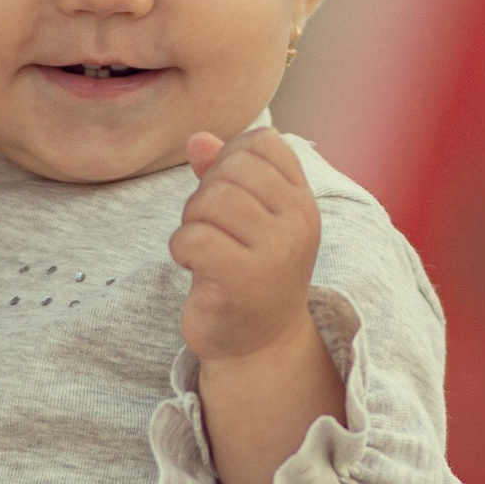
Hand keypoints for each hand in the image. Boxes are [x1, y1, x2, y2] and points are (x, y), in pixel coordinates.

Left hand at [168, 124, 320, 363]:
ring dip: (191, 221)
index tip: (226, 196)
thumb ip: (224, 173)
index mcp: (302, 201)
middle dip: (204, 194)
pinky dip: (181, 248)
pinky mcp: (242, 280)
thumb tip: (197, 139)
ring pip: (211, 201)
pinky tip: (192, 265)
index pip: (263, 143)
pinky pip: (194, 237)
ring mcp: (274, 252)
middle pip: (232, 170)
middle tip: (207, 227)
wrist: (258, 344)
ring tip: (201, 246)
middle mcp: (297, 221)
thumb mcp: (246, 219)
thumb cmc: (248, 274)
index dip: (230, 159)